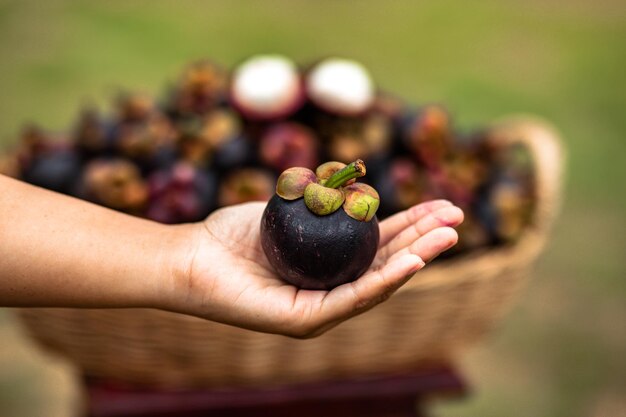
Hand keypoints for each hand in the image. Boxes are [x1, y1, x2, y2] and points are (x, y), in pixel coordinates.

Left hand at [170, 199, 462, 337]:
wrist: (190, 258)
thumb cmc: (232, 235)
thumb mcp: (288, 210)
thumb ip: (321, 204)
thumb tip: (354, 183)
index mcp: (328, 268)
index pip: (377, 246)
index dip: (411, 225)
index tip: (439, 205)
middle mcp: (329, 291)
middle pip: (386, 263)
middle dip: (424, 239)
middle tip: (457, 218)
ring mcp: (319, 310)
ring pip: (377, 281)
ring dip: (416, 257)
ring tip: (449, 236)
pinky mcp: (304, 322)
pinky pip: (351, 298)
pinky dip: (384, 280)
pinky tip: (412, 262)